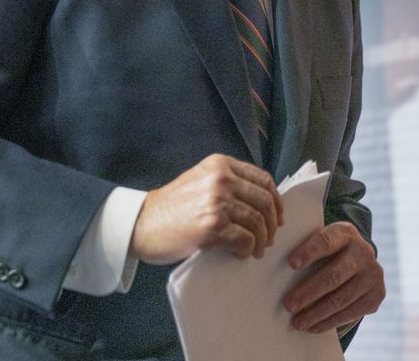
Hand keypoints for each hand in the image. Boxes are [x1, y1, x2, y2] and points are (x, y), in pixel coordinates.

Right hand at [129, 154, 282, 264]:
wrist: (141, 223)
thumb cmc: (170, 207)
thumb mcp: (200, 181)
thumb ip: (227, 184)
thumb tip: (260, 203)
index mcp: (220, 164)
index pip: (263, 179)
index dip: (276, 200)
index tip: (277, 216)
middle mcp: (221, 178)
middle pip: (264, 200)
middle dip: (272, 223)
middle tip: (269, 238)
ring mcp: (217, 201)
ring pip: (258, 221)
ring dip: (262, 240)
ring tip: (256, 250)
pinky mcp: (212, 226)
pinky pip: (245, 239)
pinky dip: (248, 249)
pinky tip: (242, 253)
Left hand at [283, 222, 384, 332]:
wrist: (359, 259)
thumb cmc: (328, 252)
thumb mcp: (321, 242)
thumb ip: (306, 250)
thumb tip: (277, 271)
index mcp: (345, 233)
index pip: (326, 241)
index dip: (309, 252)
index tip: (291, 264)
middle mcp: (363, 251)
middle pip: (334, 275)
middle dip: (309, 292)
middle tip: (288, 305)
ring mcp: (373, 274)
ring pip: (342, 298)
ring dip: (317, 313)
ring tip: (298, 322)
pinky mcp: (378, 294)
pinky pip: (351, 313)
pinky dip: (330, 322)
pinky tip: (314, 326)